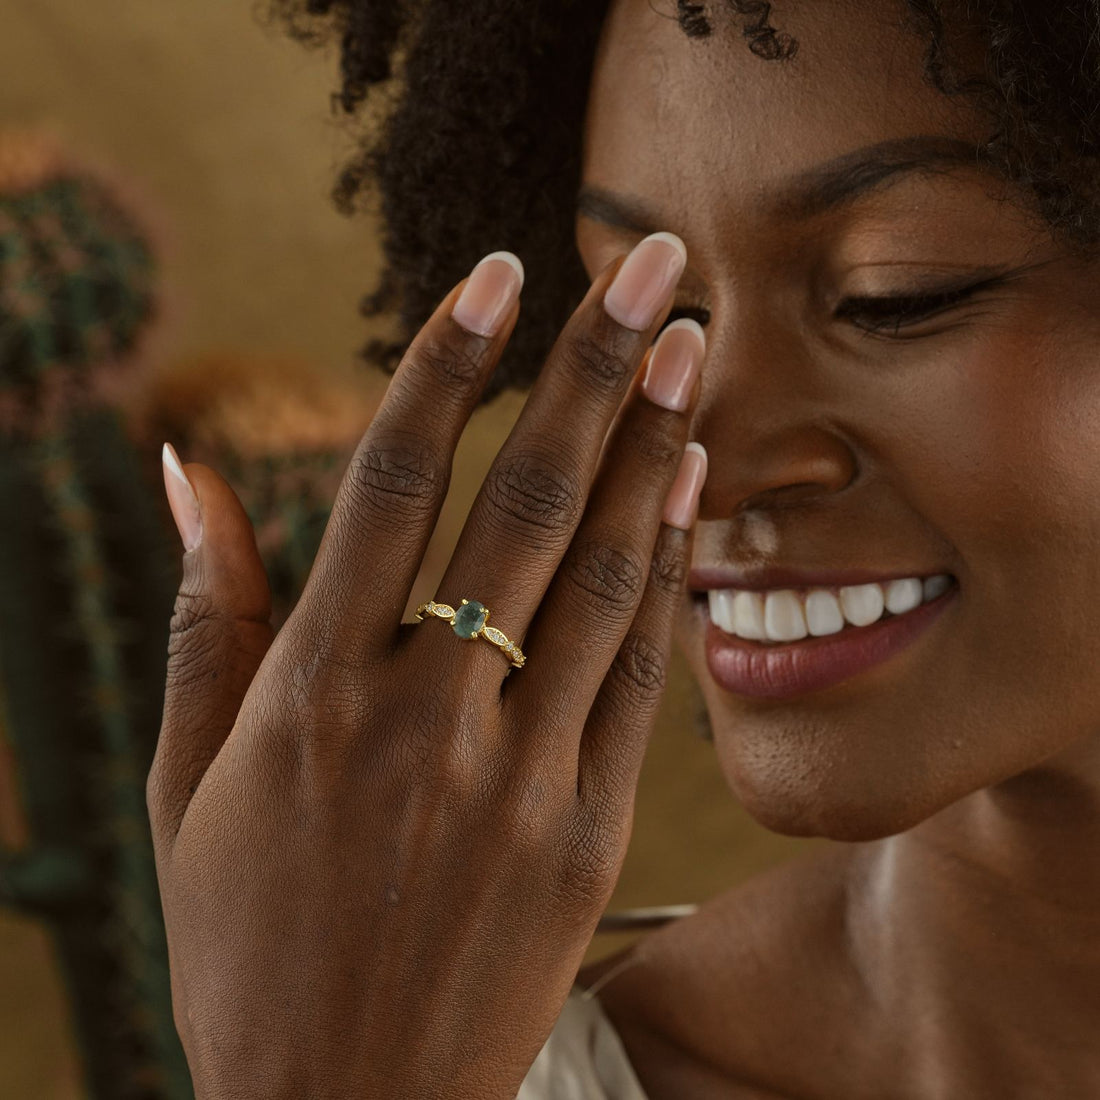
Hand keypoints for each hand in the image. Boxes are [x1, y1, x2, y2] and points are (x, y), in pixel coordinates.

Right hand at [150, 234, 706, 1098]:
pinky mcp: (586, 834)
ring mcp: (516, 776)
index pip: (391, 482)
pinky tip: (687, 488)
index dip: (448, 363)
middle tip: (651, 263)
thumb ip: (199, 618)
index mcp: (309, 693)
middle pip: (523, 501)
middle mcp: (420, 716)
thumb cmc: (247, 940)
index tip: (497, 273)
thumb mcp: (188, 784)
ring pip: (599, 576)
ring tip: (690, 348)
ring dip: (651, 449)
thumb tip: (180, 470)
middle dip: (592, 366)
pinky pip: (634, 677)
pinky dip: (663, 574)